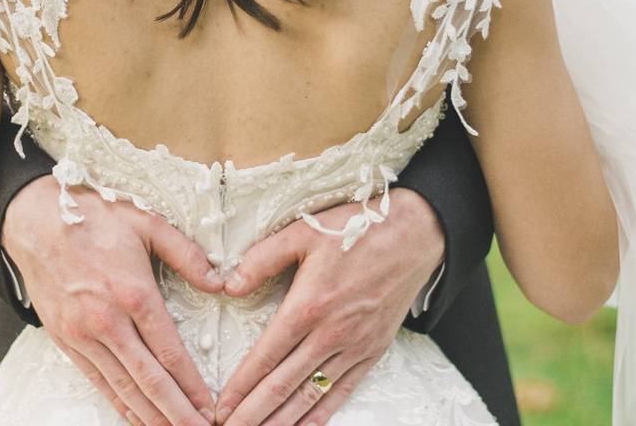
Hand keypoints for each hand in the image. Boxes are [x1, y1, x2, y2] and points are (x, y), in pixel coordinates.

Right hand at [2, 176, 223, 425]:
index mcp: (134, 294)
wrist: (33, 220)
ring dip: (150, 416)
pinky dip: (119, 404)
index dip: (193, 386)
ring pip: (123, 388)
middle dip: (177, 412)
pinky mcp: (65, 341)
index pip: (170, 353)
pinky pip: (97, 381)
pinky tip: (136, 418)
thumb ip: (187, 254)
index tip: (211, 407)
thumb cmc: (94, 217)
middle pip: (149, 380)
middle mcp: (107, 322)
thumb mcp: (148, 222)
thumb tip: (220, 283)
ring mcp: (83, 335)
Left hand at [215, 188, 444, 425]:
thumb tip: (228, 286)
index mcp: (309, 305)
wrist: (414, 235)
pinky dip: (321, 414)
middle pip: (283, 386)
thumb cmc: (356, 229)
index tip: (221, 407)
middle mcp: (331, 334)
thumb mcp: (302, 233)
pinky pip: (343, 391)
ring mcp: (355, 346)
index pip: (266, 357)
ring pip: (311, 395)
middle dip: (253, 414)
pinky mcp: (373, 351)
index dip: (240, 387)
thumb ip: (261, 259)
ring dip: (282, 421)